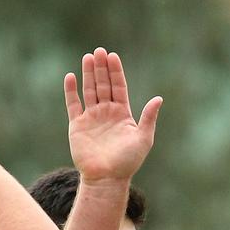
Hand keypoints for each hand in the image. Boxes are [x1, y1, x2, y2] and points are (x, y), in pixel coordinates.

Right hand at [65, 48, 161, 183]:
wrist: (106, 179)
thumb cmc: (127, 162)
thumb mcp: (143, 139)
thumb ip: (148, 118)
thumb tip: (159, 98)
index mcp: (122, 114)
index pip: (118, 87)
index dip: (116, 72)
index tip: (113, 56)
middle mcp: (106, 113)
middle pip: (103, 84)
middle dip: (101, 68)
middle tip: (99, 51)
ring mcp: (91, 118)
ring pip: (89, 90)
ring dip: (88, 74)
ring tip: (88, 57)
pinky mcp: (77, 126)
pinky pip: (73, 105)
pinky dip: (71, 91)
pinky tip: (71, 77)